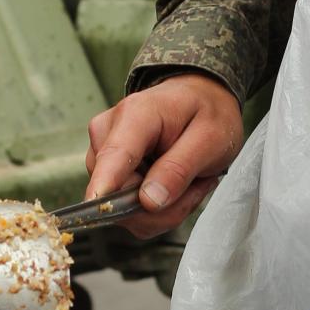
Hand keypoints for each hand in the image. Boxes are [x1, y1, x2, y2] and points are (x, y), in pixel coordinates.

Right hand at [87, 74, 242, 237]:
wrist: (200, 98)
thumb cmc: (206, 113)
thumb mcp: (210, 139)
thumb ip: (179, 169)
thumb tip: (148, 202)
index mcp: (134, 115)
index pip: (113, 157)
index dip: (105, 189)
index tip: (99, 209)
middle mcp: (107, 133)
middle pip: (118, 195)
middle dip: (162, 208)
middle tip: (196, 186)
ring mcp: (102, 154)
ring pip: (123, 210)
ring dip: (163, 210)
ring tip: (187, 181)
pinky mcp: (105, 173)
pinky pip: (127, 211)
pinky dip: (155, 210)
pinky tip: (173, 186)